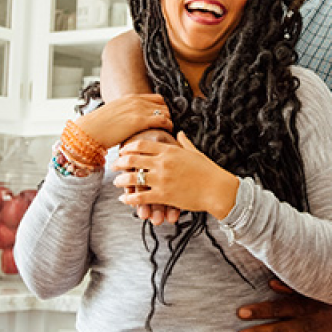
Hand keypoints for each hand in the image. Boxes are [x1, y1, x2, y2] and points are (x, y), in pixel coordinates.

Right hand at [74, 94, 171, 150]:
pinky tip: (167, 133)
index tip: (163, 119)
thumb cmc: (99, 127)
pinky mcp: (139, 120)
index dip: (162, 109)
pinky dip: (169, 126)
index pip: (156, 99)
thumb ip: (126, 113)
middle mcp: (137, 101)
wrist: (89, 131)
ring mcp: (139, 109)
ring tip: (168, 131)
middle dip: (167, 116)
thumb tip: (130, 121)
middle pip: (163, 105)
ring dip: (169, 121)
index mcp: (131, 98)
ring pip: (165, 112)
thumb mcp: (115, 113)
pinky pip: (163, 120)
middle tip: (167, 126)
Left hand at [113, 132, 238, 219]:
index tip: (123, 150)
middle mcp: (163, 163)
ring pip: (132, 179)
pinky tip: (125, 199)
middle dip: (120, 162)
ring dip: (121, 181)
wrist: (217, 189)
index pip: (142, 144)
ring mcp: (162, 179)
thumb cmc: (208, 170)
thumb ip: (184, 142)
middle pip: (132, 159)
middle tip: (114, 165)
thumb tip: (179, 133)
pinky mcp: (163, 195)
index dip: (128, 147)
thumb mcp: (195, 152)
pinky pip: (140, 197)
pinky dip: (129, 199)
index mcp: (170, 150)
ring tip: (117, 182)